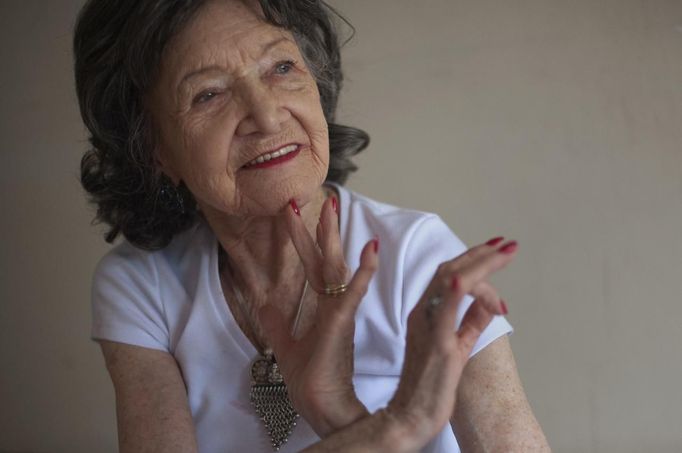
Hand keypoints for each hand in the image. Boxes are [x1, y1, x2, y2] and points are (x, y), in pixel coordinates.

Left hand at [258, 195, 377, 436]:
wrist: (321, 406)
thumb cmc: (311, 378)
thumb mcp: (284, 342)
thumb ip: (276, 320)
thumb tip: (260, 301)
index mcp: (323, 307)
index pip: (313, 266)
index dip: (303, 240)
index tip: (293, 214)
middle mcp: (334, 304)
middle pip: (326, 259)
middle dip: (319, 229)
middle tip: (317, 199)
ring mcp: (340, 312)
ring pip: (337, 268)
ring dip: (334, 238)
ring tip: (332, 209)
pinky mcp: (343, 324)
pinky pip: (354, 294)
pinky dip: (364, 273)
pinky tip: (370, 250)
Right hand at [386, 237, 517, 448]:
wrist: (409, 417)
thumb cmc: (430, 387)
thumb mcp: (458, 347)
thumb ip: (472, 322)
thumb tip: (492, 302)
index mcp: (425, 314)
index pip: (449, 277)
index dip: (473, 259)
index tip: (497, 250)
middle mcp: (422, 314)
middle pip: (449, 271)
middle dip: (480, 254)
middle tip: (506, 244)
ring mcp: (427, 328)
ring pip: (449, 283)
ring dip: (479, 264)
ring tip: (504, 253)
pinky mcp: (437, 346)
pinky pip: (443, 314)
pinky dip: (454, 293)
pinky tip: (466, 280)